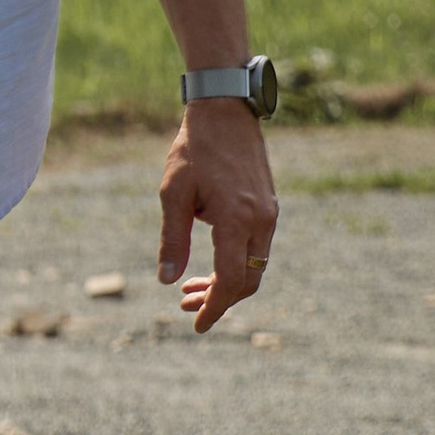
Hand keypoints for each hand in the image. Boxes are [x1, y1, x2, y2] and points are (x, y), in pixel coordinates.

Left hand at [158, 101, 277, 332]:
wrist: (226, 110)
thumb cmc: (194, 149)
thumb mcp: (173, 193)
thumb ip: (172, 239)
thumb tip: (166, 280)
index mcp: (237, 219)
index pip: (230, 280)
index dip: (214, 307)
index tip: (196, 325)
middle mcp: (261, 220)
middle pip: (247, 280)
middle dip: (218, 299)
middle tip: (184, 304)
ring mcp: (269, 213)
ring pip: (254, 266)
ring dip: (225, 282)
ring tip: (189, 287)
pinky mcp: (268, 205)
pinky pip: (256, 247)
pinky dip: (235, 262)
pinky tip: (208, 260)